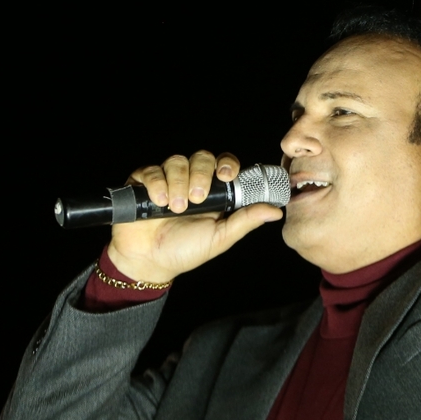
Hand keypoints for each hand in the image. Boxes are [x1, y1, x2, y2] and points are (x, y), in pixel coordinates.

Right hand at [107, 151, 282, 283]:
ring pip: (176, 161)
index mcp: (213, 190)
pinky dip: (157, 184)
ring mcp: (167, 178)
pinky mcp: (144, 182)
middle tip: (197, 200)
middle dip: (201, 175)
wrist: (149, 262)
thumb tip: (276, 211)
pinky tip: (158, 202)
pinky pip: (152, 170)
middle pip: (201, 157)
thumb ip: (245, 221)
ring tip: (176, 208)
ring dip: (178, 183)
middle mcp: (191, 179)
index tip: (226, 175)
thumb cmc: (187, 250)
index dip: (227, 163)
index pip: (224, 163)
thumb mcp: (220, 237)